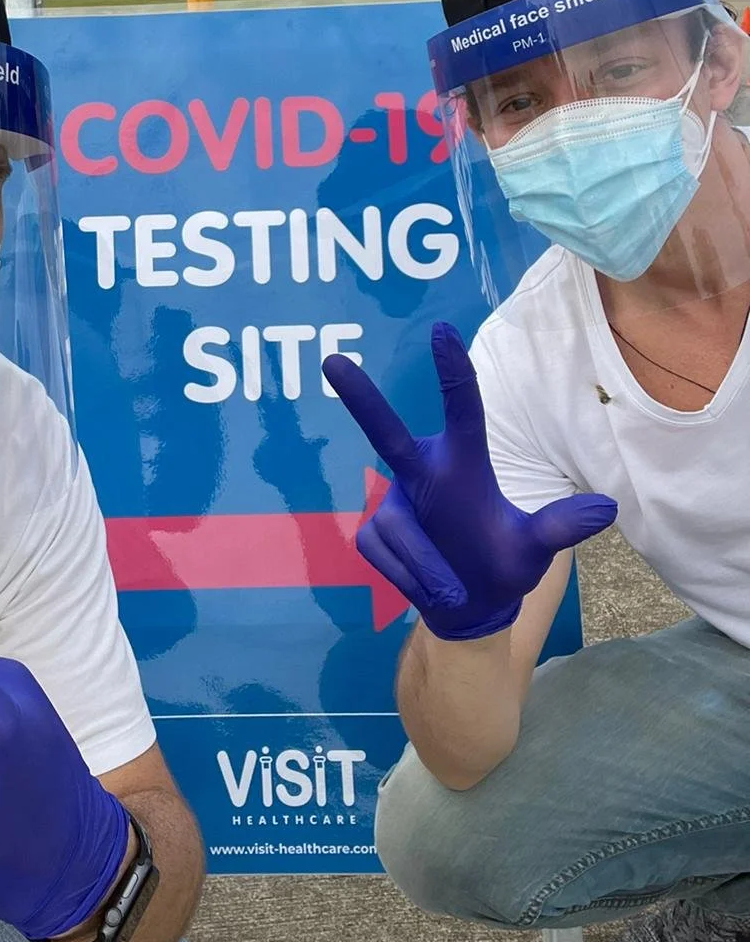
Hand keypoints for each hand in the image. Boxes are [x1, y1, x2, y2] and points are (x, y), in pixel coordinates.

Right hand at [322, 322, 616, 640]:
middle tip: (333, 361)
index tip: (442, 331)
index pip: (462, 412)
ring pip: (398, 528)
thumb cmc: (502, 564)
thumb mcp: (535, 549)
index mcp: (463, 464)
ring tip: (453, 591)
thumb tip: (608, 507)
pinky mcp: (373, 534)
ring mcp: (393, 503)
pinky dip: (412, 578)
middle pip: (386, 434)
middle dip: (361, 400)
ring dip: (427, 566)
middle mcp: (421, 473)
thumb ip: (560, 526)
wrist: (468, 610)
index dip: (453, 373)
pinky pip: (385, 553)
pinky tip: (429, 590)